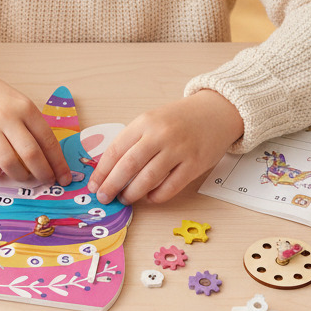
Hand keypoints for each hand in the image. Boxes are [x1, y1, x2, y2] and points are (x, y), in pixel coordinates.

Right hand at [0, 64, 71, 186]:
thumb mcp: (18, 101)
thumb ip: (31, 124)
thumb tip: (48, 157)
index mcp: (25, 107)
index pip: (48, 140)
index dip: (58, 163)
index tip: (64, 177)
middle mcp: (7, 117)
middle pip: (31, 155)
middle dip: (43, 174)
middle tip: (46, 181)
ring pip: (9, 163)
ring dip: (20, 176)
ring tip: (23, 177)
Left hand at [87, 90, 243, 204]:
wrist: (216, 112)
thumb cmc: (179, 119)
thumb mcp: (152, 120)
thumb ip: (133, 141)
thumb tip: (109, 170)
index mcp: (145, 122)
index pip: (116, 150)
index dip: (102, 171)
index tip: (94, 185)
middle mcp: (160, 135)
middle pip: (128, 166)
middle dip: (112, 186)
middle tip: (104, 198)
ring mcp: (179, 150)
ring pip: (148, 179)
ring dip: (132, 193)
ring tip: (125, 199)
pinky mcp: (194, 164)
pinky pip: (170, 187)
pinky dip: (156, 196)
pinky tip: (149, 197)